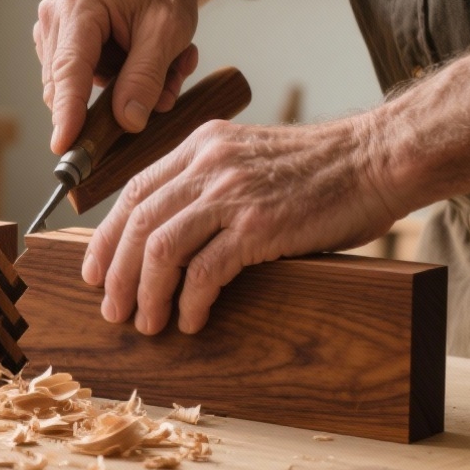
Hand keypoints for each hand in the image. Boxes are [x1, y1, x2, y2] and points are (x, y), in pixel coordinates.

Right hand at [33, 0, 199, 154]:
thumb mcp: (169, 32)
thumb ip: (146, 77)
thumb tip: (127, 121)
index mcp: (79, 5)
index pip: (70, 70)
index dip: (67, 112)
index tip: (63, 146)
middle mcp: (54, 16)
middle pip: (68, 85)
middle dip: (115, 100)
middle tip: (166, 90)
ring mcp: (51, 31)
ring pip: (75, 88)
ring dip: (120, 91)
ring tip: (162, 68)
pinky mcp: (56, 44)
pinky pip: (78, 82)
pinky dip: (112, 84)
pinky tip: (138, 63)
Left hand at [82, 113, 404, 334]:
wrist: (376, 158)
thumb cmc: (318, 168)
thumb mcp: (248, 157)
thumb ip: (209, 183)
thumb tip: (169, 236)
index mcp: (199, 145)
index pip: (133, 192)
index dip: (107, 236)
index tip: (93, 269)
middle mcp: (206, 164)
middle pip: (139, 223)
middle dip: (117, 273)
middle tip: (111, 309)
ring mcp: (231, 193)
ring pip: (161, 249)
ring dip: (147, 293)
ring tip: (146, 323)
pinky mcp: (259, 225)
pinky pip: (206, 270)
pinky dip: (189, 300)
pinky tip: (190, 320)